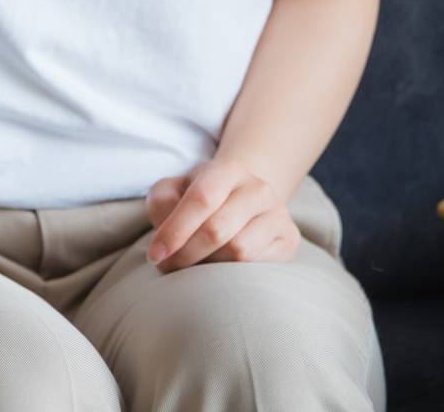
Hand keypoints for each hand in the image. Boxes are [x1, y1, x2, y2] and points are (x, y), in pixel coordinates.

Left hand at [145, 159, 299, 273]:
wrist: (242, 201)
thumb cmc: (198, 199)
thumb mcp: (173, 192)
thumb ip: (161, 205)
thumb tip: (169, 239)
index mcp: (227, 169)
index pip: (201, 199)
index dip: (175, 231)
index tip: (155, 256)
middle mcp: (257, 187)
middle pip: (218, 230)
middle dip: (186, 254)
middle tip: (169, 266)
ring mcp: (277, 213)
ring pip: (239, 251)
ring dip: (209, 266)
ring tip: (194, 265)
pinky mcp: (288, 239)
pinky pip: (258, 266)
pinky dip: (233, 274)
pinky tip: (220, 268)